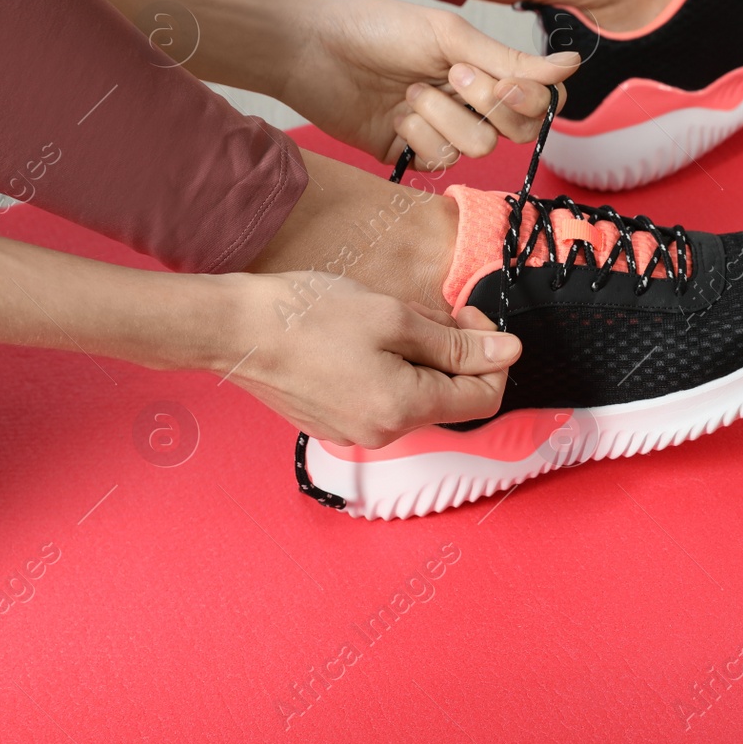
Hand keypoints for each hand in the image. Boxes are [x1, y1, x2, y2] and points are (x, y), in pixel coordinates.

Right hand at [224, 272, 519, 446]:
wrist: (233, 329)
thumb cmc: (309, 315)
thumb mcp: (395, 318)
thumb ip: (456, 344)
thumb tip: (509, 353)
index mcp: (405, 409)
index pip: (486, 397)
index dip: (492, 354)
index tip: (470, 317)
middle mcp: (383, 433)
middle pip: (450, 396)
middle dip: (453, 351)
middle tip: (429, 311)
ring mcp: (355, 432)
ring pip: (417, 394)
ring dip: (420, 356)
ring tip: (389, 319)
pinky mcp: (335, 422)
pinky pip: (384, 397)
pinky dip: (391, 367)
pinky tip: (365, 337)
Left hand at [284, 0, 578, 169]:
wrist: (311, 48)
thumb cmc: (377, 29)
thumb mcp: (449, 37)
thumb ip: (511, 60)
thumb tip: (571, 65)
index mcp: (484, 68)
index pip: (538, 99)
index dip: (532, 101)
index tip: (506, 84)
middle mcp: (469, 102)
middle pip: (517, 131)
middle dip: (487, 107)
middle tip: (451, 77)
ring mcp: (442, 130)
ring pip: (479, 148)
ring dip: (443, 118)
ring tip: (409, 91)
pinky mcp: (412, 153)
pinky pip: (441, 161)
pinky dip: (420, 136)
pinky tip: (395, 115)